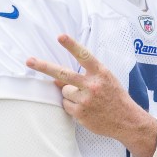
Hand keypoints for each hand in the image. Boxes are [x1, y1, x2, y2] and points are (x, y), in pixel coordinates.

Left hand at [25, 34, 156, 156]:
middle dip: (44, 67)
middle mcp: (92, 85)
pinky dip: (72, 106)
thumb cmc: (114, 96)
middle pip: (63, 74)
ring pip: (64, 91)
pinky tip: (86, 109)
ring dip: (71, 94)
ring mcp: (85, 100)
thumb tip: (56, 79)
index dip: (71, 45)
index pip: (84, 56)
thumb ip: (84, 75)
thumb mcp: (104, 80)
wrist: (126, 120)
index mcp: (100, 73)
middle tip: (29, 61)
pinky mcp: (80, 113)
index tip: (60, 36)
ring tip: (87, 100)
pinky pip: (66, 105)